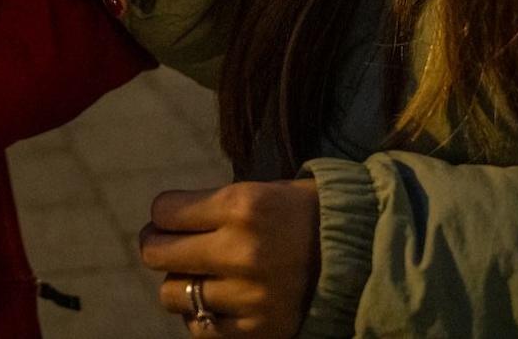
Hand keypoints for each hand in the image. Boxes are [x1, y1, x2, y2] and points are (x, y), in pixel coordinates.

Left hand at [138, 180, 319, 336]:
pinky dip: (201, 315)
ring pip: (172, 294)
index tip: (171, 217)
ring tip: (199, 275)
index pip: (164, 211)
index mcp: (242, 205)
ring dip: (180, 283)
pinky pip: (200, 328)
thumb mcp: (260, 192)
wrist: (361, 257)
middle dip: (156, 245)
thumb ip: (212, 208)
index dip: (163, 213)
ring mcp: (248, 296)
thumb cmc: (302, 215)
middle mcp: (241, 251)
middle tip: (166, 245)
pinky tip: (215, 301)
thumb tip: (163, 222)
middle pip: (156, 254)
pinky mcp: (257, 330)